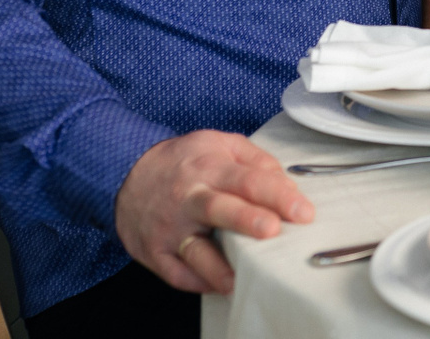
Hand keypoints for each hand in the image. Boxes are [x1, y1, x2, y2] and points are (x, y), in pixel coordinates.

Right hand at [115, 131, 313, 293]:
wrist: (126, 173)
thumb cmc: (183, 162)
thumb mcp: (220, 144)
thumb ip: (257, 160)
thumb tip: (286, 185)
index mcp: (210, 168)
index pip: (247, 180)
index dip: (277, 195)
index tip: (303, 211)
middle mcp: (189, 197)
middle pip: (219, 209)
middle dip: (246, 221)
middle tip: (272, 230)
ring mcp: (170, 227)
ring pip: (195, 249)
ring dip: (218, 266)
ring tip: (241, 278)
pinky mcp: (155, 252)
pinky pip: (177, 273)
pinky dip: (198, 282)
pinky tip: (221, 285)